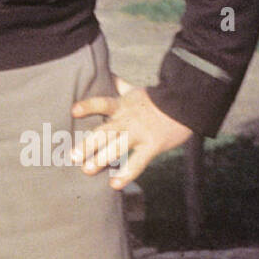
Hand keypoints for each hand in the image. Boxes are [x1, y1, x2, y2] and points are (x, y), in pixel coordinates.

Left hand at [70, 75, 192, 189]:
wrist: (186, 103)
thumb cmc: (157, 99)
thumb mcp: (136, 90)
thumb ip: (120, 86)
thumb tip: (107, 73)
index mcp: (122, 105)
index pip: (102, 103)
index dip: (88, 106)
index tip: (73, 111)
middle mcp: (127, 119)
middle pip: (105, 130)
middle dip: (88, 144)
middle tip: (72, 156)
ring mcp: (140, 133)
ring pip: (118, 147)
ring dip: (101, 159)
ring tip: (87, 170)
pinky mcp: (152, 146)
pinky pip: (138, 162)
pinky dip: (126, 174)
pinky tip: (114, 185)